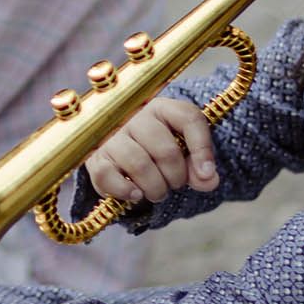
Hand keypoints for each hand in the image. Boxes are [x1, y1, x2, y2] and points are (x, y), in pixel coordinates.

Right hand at [84, 96, 218, 205]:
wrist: (122, 153)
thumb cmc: (158, 152)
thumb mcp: (184, 156)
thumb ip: (201, 169)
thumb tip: (208, 180)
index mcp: (163, 108)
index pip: (189, 119)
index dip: (202, 149)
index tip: (207, 174)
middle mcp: (135, 116)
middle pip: (166, 150)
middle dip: (177, 177)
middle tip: (175, 184)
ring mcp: (112, 135)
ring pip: (139, 165)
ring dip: (155, 188)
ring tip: (158, 192)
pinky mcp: (95, 157)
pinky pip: (108, 176)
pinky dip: (126, 191)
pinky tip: (136, 194)